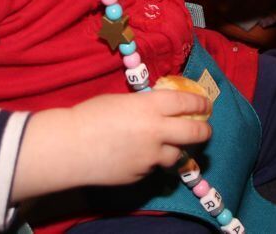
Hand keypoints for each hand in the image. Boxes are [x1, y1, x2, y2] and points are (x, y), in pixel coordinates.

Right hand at [12, 91, 211, 199]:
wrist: (69, 146)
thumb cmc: (90, 115)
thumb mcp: (122, 101)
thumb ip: (145, 106)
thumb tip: (161, 110)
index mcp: (150, 107)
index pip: (187, 103)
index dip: (201, 103)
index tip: (206, 105)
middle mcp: (157, 131)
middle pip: (195, 133)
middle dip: (204, 131)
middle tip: (204, 129)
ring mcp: (150, 156)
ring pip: (176, 155)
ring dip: (175, 149)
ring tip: (165, 145)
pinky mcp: (141, 174)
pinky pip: (152, 167)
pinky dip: (150, 161)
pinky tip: (134, 155)